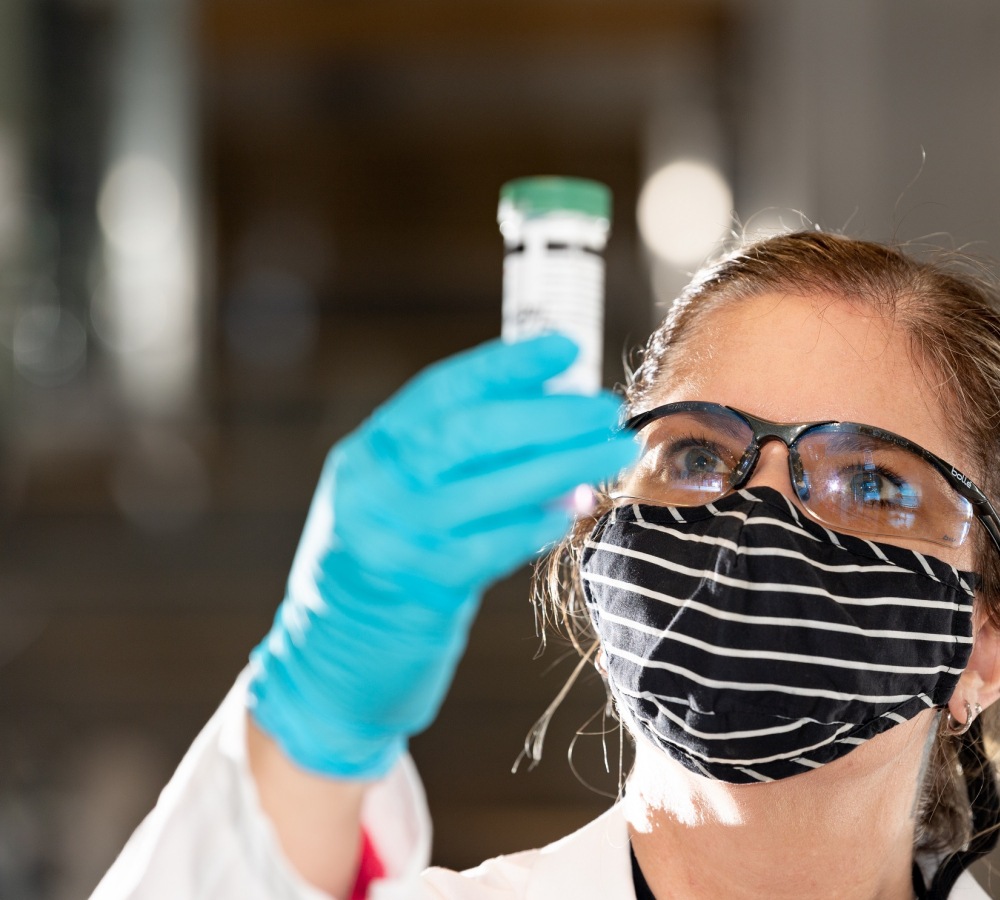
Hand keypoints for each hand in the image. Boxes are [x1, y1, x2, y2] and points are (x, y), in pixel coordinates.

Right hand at [247, 334, 635, 778]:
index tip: (567, 348)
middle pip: (468, 433)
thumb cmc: (391, 565)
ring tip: (613, 451)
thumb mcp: (404, 498)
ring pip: (488, 487)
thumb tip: (558, 409)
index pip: (442, 391)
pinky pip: (490, 546)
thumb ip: (462, 458)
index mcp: (370, 450)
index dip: (506, 365)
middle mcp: (373, 486)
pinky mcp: (418, 588)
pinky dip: (535, 523)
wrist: (329, 663)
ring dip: (562, 464)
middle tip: (606, 410)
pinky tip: (572, 509)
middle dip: (547, 416)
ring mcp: (392, 538)